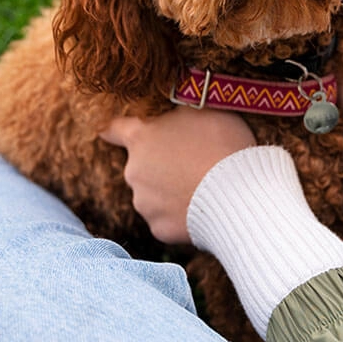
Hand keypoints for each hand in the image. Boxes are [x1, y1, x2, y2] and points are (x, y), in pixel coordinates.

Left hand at [100, 106, 255, 243]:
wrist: (238, 193)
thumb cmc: (223, 145)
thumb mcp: (204, 112)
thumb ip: (180, 114)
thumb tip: (175, 116)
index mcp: (142, 138)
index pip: (116, 129)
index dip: (112, 130)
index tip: (104, 131)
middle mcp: (134, 171)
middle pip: (143, 166)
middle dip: (162, 165)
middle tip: (193, 164)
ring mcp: (144, 203)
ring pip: (154, 195)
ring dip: (171, 191)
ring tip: (203, 188)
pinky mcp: (158, 229)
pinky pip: (167, 220)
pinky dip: (180, 216)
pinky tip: (202, 209)